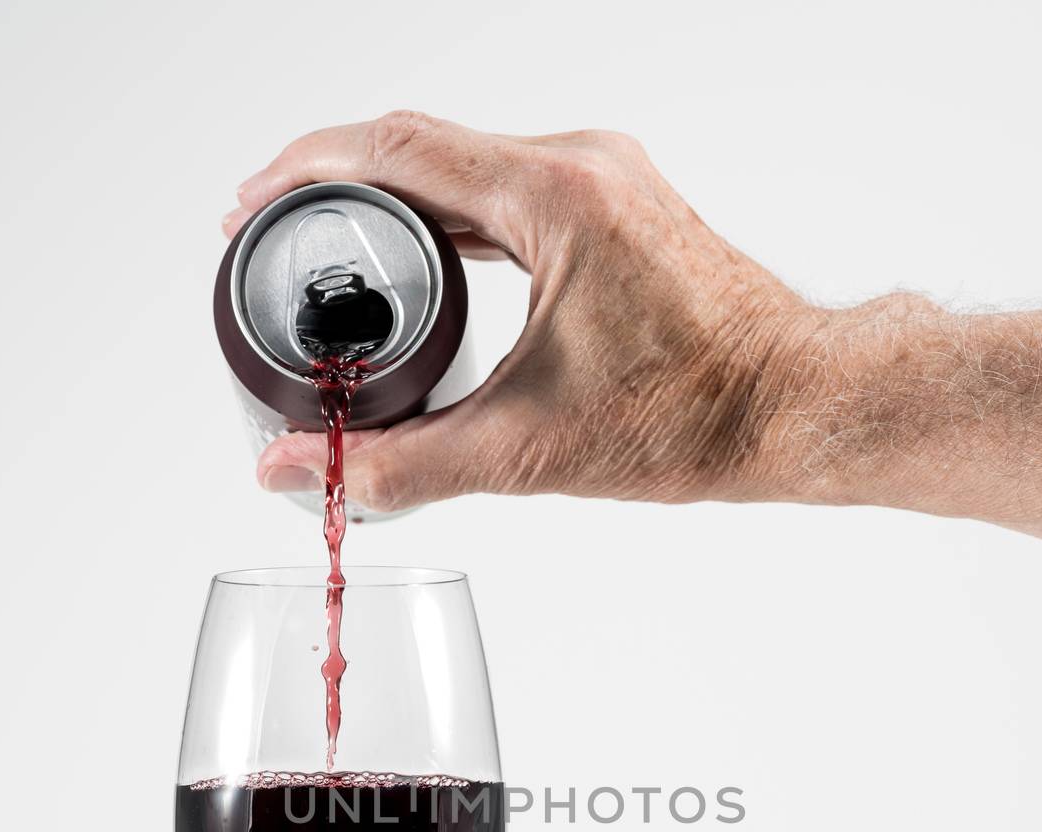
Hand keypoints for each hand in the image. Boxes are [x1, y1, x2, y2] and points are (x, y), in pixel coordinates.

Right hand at [226, 113, 811, 512]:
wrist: (793, 409)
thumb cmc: (696, 417)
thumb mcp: (525, 451)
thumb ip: (400, 467)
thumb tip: (303, 475)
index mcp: (554, 196)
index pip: (393, 150)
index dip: (302, 172)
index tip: (249, 208)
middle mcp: (580, 166)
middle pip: (422, 146)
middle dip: (334, 185)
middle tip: (275, 235)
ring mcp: (604, 181)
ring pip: (466, 165)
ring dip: (392, 201)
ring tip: (331, 249)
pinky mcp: (618, 208)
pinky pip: (508, 188)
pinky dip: (449, 218)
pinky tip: (422, 262)